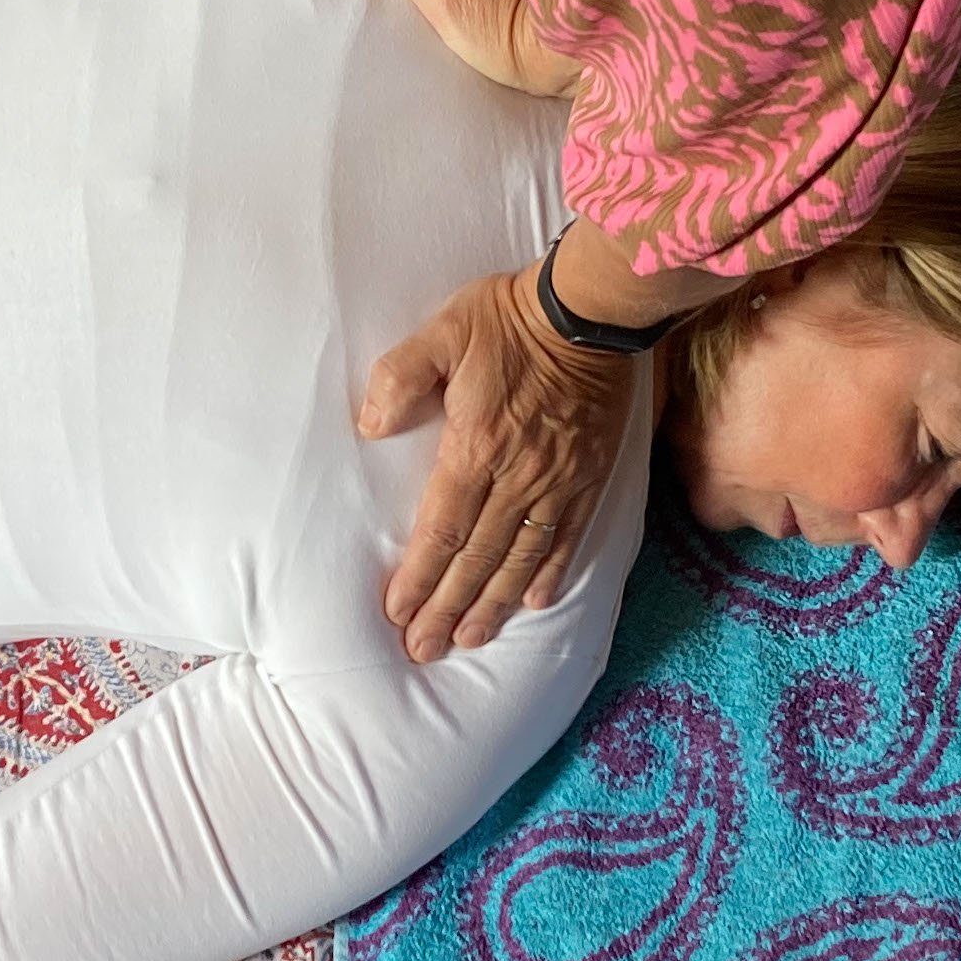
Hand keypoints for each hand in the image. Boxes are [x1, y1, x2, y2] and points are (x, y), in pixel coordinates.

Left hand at [358, 261, 639, 658]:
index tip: (398, 611)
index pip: (442, 529)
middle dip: (447, 607)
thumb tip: (371, 425)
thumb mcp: (442, 332)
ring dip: (492, 604)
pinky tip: (533, 602)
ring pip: (520, 558)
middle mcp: (519, 476)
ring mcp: (558, 482)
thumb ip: (401, 376)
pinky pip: (568, 537)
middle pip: (477, 557)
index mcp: (477, 446)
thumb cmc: (509, 319)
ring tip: (469, 639)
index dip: (419, 576)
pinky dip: (550, 573)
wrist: (588, 312)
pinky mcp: (588, 477)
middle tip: (424, 649)